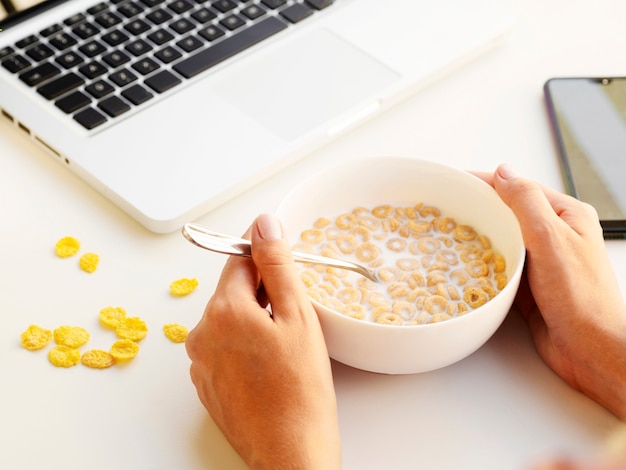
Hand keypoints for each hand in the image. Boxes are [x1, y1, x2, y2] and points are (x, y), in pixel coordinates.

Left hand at [185, 214, 340, 468]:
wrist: (290, 451)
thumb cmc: (301, 387)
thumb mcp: (297, 316)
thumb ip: (277, 265)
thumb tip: (263, 225)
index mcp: (225, 310)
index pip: (239, 260)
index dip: (263, 254)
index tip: (280, 254)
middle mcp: (202, 332)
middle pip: (232, 291)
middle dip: (261, 291)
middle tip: (292, 313)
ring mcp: (200, 361)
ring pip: (228, 320)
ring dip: (252, 319)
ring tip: (283, 346)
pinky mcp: (205, 383)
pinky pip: (222, 347)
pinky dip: (243, 346)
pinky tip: (268, 365)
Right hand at [474, 164, 625, 419]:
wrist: (591, 349)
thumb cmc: (581, 297)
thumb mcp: (551, 238)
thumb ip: (526, 203)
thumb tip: (503, 172)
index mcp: (567, 216)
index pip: (520, 189)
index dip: (487, 183)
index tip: (457, 181)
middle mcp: (556, 236)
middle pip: (509, 214)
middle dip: (480, 211)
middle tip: (446, 209)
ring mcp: (543, 263)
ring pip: (503, 242)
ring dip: (479, 240)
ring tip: (449, 235)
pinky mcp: (530, 287)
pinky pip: (501, 268)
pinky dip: (483, 267)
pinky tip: (465, 267)